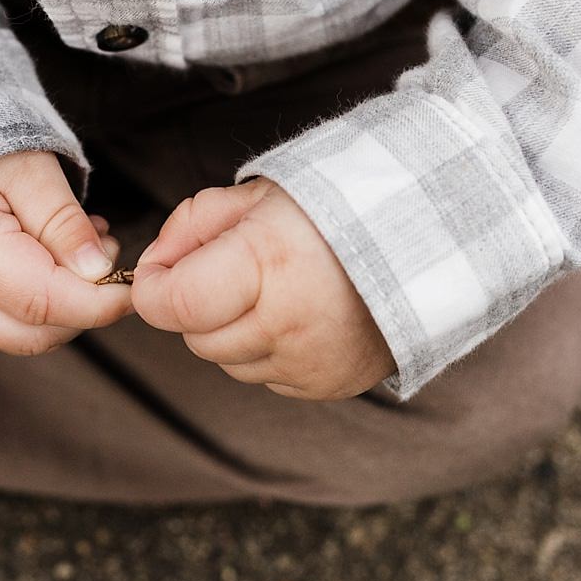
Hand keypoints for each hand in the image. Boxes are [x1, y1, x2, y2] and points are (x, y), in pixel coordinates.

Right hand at [0, 150, 132, 355]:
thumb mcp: (24, 168)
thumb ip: (62, 220)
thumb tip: (98, 272)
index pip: (43, 303)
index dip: (98, 302)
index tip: (133, 284)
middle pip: (37, 334)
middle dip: (86, 306)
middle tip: (108, 250)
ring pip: (27, 336)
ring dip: (70, 304)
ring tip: (83, 244)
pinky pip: (11, 324)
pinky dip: (47, 300)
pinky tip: (56, 255)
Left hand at [132, 178, 393, 399]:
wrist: (427, 240)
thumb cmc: (339, 209)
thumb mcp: (260, 195)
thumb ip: (193, 225)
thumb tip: (153, 266)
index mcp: (267, 263)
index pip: (173, 304)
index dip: (153, 288)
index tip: (159, 271)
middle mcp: (287, 322)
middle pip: (195, 336)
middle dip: (197, 304)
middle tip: (232, 269)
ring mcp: (309, 361)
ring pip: (228, 361)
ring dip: (233, 330)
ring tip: (274, 289)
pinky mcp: (326, 385)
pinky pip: (267, 376)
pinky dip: (268, 349)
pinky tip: (299, 313)